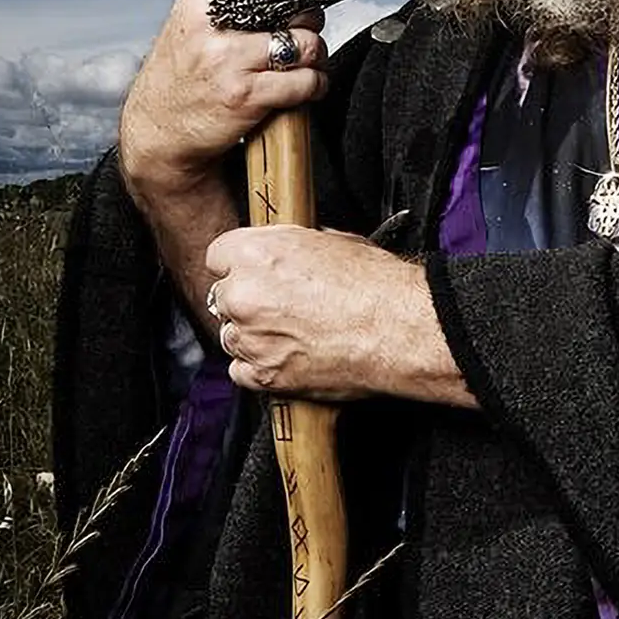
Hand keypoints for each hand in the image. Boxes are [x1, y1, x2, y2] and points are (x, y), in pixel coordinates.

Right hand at [119, 0, 329, 201]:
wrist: (158, 127)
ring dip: (314, 55)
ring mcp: (228, 58)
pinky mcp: (245, 95)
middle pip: (298, 1)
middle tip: (294, 32)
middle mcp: (213, 20)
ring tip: (297, 61)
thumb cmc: (186, 67)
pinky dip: (314, 84)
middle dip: (309, 18)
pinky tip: (301, 85)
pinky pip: (306, 81)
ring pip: (308, 42)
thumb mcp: (200, 13)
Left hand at [204, 226, 475, 407]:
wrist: (401, 330)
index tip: (252, 273)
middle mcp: (245, 295)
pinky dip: (260, 367)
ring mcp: (251, 339)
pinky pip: (241, 371)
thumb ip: (293, 249)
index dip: (238, 265)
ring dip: (254, 336)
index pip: (217, 256)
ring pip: (232, 336)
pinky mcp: (264, 377)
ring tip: (294, 334)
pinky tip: (291, 357)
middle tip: (282, 306)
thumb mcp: (333, 241)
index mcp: (256, 254)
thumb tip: (287, 254)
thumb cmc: (377, 285)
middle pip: (222, 298)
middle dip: (247, 301)